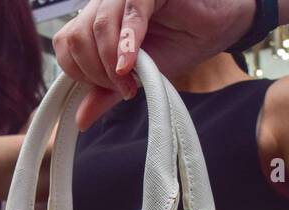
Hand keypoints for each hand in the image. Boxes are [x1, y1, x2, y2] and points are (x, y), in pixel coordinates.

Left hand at [53, 0, 256, 128]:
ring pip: (97, 26)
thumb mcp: (138, 75)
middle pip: (77, 37)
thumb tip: (81, 119)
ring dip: (111, 61)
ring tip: (131, 79)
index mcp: (97, 19)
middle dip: (96, 72)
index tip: (110, 89)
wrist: (221, 25)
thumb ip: (107, 92)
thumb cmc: (182, 41)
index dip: (80, 72)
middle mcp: (106, 2)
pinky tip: (131, 64)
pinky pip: (129, 10)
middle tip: (123, 87)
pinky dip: (127, 41)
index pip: (67, 45)